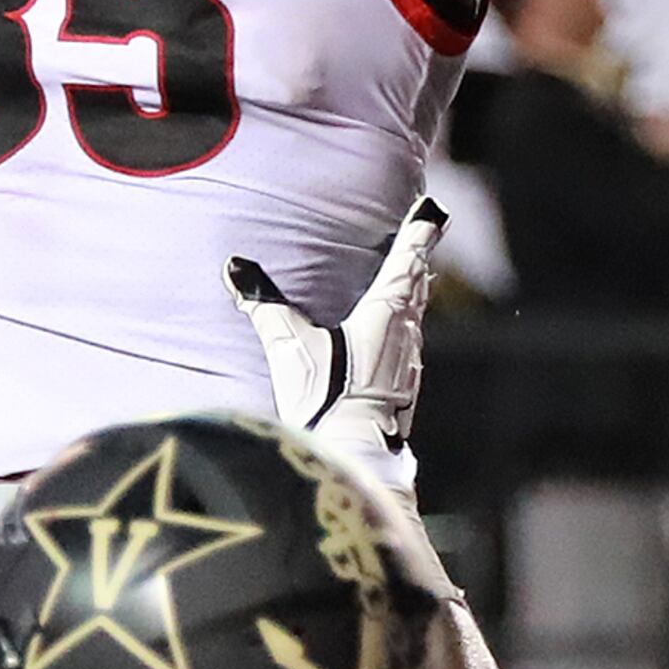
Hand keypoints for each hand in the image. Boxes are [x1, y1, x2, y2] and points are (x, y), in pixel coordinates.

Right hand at [229, 197, 439, 475]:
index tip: (433, 209)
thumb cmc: (327, 399)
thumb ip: (265, 306)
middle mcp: (406, 333)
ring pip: (416, 315)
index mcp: (386, 313)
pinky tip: (393, 335)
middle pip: (417, 285)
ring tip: (408, 278)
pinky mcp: (404, 390)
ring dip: (413, 293)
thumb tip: (236, 268)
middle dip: (416, 259)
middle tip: (421, 236)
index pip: (406, 261)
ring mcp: (409, 363)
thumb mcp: (290, 347)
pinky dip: (405, 325)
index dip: (419, 233)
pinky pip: (409, 343)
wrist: (354, 459)